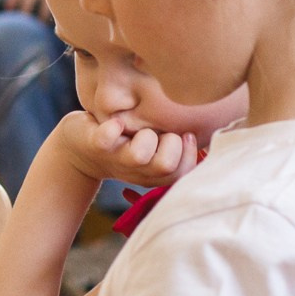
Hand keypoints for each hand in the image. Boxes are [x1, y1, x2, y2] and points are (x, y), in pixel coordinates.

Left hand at [51, 112, 200, 188]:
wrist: (77, 149)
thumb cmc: (125, 140)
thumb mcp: (156, 143)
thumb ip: (180, 139)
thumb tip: (216, 121)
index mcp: (154, 171)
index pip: (184, 174)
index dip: (190, 154)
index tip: (185, 135)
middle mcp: (137, 170)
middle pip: (167, 167)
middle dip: (171, 144)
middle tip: (161, 133)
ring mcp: (116, 159)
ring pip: (141, 154)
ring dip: (145, 135)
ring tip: (138, 128)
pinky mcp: (95, 145)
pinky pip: (106, 139)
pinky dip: (113, 127)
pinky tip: (116, 122)